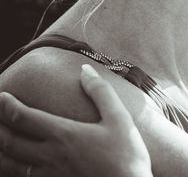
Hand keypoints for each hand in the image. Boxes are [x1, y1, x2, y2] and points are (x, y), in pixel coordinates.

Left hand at [0, 65, 151, 176]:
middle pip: (9, 142)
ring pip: (9, 165)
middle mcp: (50, 156)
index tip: (2, 96)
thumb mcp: (120, 118)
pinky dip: (10, 171)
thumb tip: (85, 70)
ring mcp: (49, 176)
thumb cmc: (127, 156)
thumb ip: (100, 92)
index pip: (24, 118)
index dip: (7, 106)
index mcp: (64, 135)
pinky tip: (12, 166)